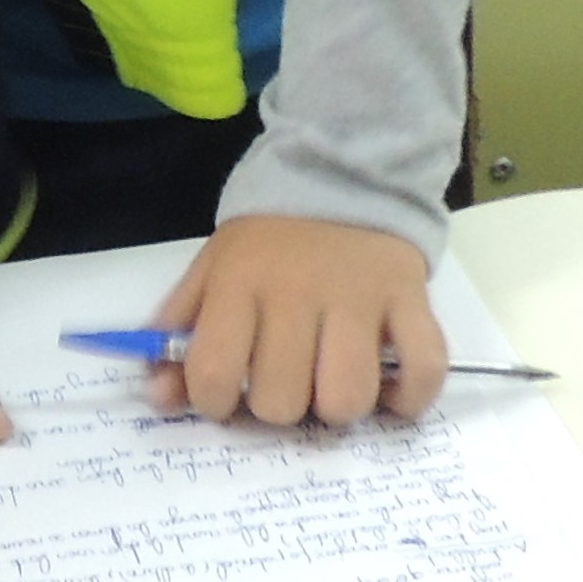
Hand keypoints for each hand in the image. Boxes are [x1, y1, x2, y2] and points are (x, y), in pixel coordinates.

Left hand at [143, 216, 444, 429]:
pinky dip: (408, 398)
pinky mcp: (413, 299)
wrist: (342, 174)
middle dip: (278, 407)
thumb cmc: (267, 241)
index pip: (215, 373)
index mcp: (240, 283)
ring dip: (337, 407)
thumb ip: (177, 333)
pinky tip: (388, 393)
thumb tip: (159, 397)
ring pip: (347, 398)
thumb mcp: (210, 272)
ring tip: (332, 386)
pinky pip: (423, 370)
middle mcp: (298, 292)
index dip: (216, 402)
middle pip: (282, 399)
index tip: (228, 393)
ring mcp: (360, 297)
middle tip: (285, 382)